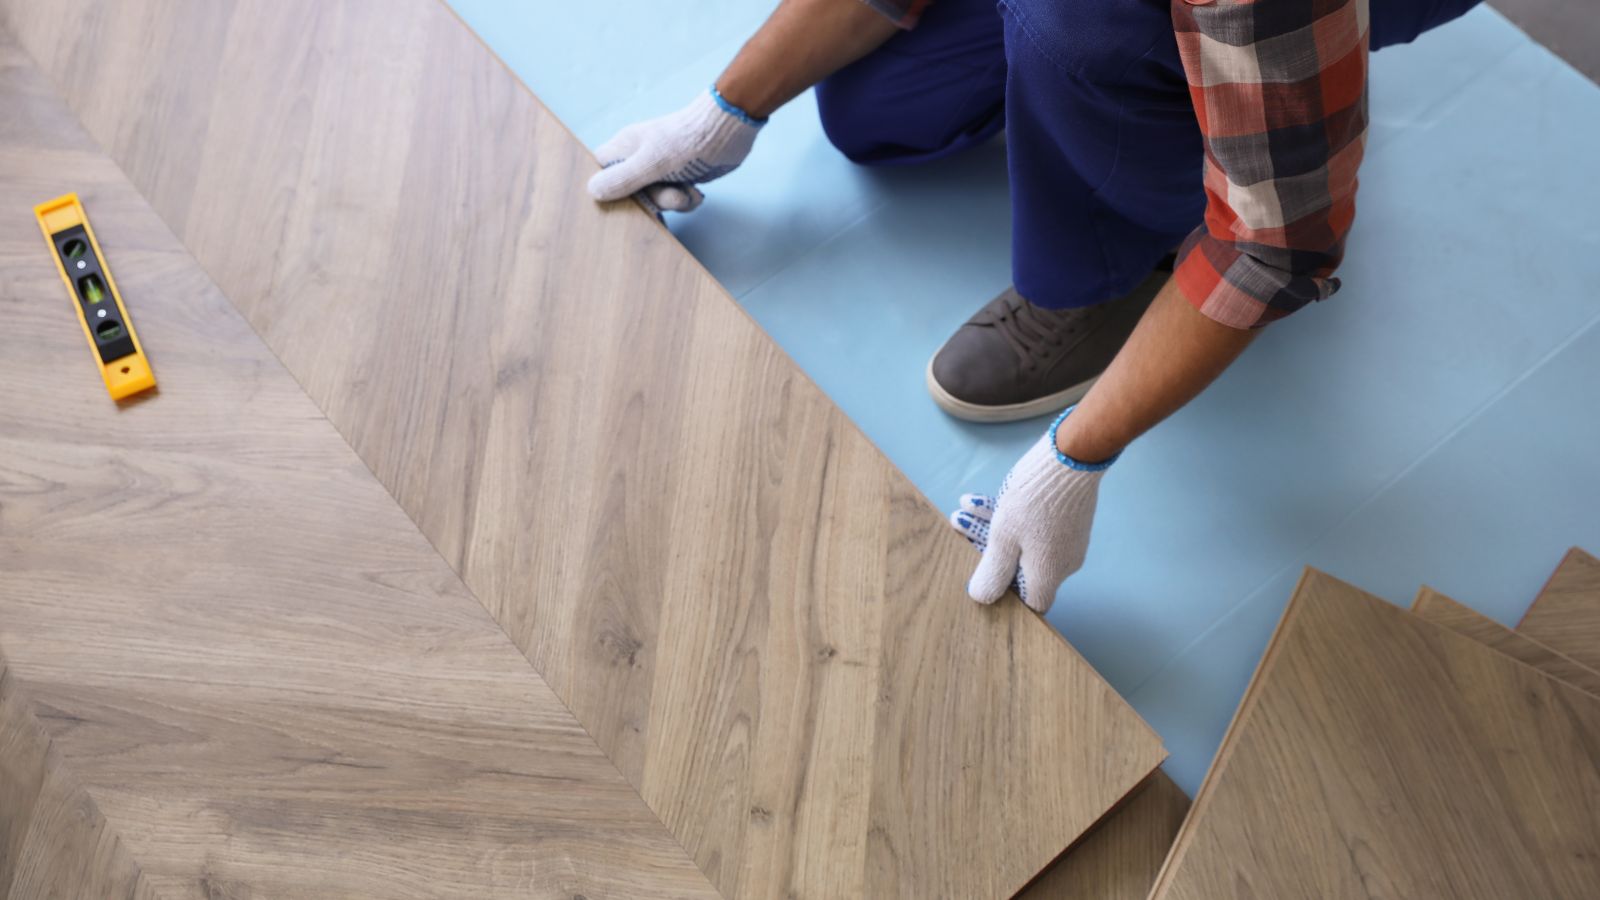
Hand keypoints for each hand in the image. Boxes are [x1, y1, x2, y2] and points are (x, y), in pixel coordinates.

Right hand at [586, 88, 762, 212]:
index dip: (604, 188)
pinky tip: (696, 193)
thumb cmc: (687, 141)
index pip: (600, 171)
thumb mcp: (651, 163)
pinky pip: (674, 199)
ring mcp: (659, 169)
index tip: (620, 201)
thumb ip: (622, 178)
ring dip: (673, 202)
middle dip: (651, 201)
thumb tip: (591, 191)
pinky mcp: (679, 177)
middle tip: (670, 195)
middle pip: (629, 193)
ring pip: (654, 199)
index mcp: (624, 149)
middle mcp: (639, 159)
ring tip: (687, 192)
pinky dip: (686, 201)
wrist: (728, 131)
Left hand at [948, 413, 1112, 612]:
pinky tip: (977, 499)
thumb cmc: (1035, 499)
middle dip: (985, 548)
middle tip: (960, 526)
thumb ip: (993, 571)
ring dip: (990, 526)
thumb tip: (982, 598)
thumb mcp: (1004, 537)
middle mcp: (1063, 561)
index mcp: (1049, 573)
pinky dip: (1007, 515)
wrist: (1072, 455)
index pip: (1032, 603)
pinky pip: (1033, 525)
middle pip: (1020, 567)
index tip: (984, 576)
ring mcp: (1067, 538)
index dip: (1007, 595)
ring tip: (962, 510)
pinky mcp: (1066, 516)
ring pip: (1022, 541)